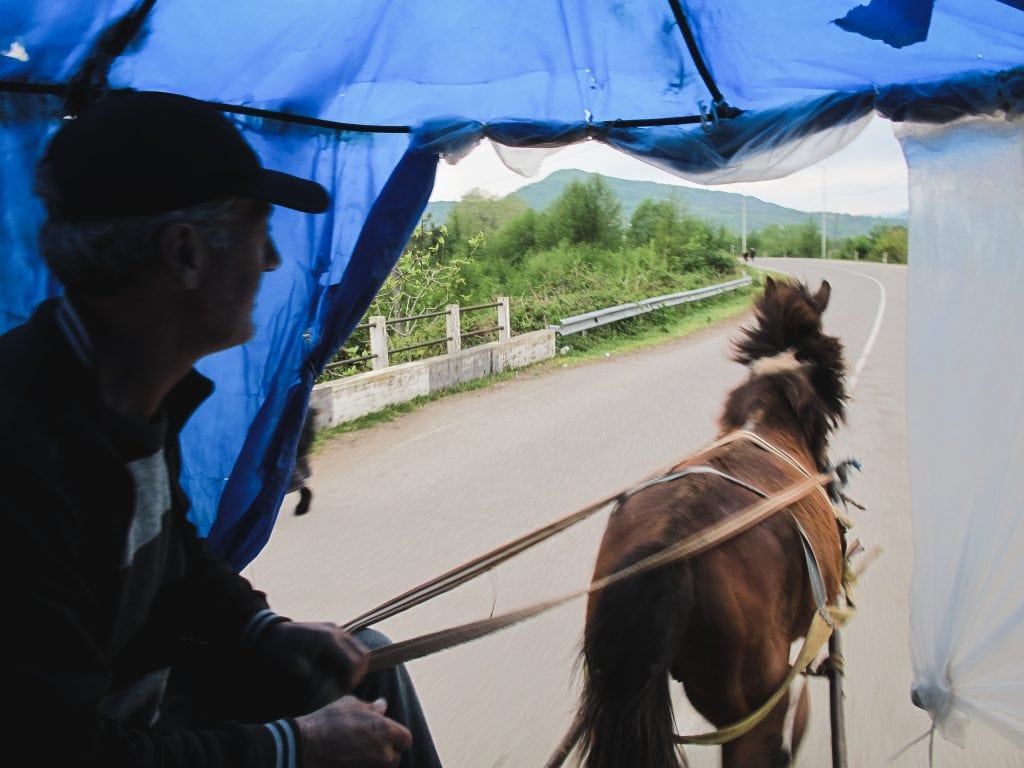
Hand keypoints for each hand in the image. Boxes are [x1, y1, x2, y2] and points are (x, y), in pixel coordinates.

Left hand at [256, 621, 369, 710]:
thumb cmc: (279, 653)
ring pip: (360, 649)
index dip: (351, 682)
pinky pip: (351, 645)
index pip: (353, 664)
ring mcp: (335, 628)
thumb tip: (333, 690)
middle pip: (362, 655)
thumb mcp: (295, 669)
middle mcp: (336, 631)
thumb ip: (317, 680)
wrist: (267, 634)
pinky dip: (351, 658)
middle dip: (356, 675)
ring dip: (356, 667)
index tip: (343, 695)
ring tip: (344, 681)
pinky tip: (339, 670)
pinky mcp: (332, 630)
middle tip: (345, 688)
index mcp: (329, 640)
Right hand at [296, 696, 411, 766]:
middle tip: (370, 746)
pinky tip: (352, 761)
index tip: (386, 736)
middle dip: (387, 753)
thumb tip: (383, 705)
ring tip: (359, 754)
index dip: (398, 738)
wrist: (306, 747)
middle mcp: (384, 753)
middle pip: (395, 757)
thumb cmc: (328, 721)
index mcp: (386, 731)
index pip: (406, 739)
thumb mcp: (351, 705)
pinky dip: (364, 767)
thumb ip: (371, 707)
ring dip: (376, 763)